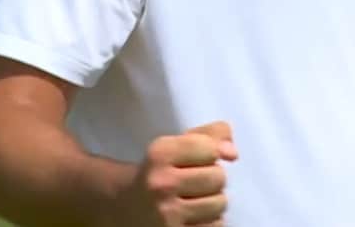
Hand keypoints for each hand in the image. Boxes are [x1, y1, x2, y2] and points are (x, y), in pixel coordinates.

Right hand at [121, 121, 237, 226]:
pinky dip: (209, 221)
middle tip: (194, 182)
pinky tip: (193, 216)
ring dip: (213, 201)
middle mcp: (161, 184)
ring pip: (220, 204)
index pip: (211, 149)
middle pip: (218, 177)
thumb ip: (209, 136)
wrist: (122, 205)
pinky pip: (215, 226)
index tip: (194, 159)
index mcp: (160, 154)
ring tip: (194, 200)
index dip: (208, 153)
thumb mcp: (176, 144)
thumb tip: (233, 153)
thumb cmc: (158, 170)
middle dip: (212, 178)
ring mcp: (167, 215)